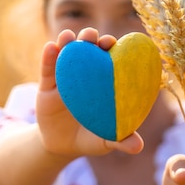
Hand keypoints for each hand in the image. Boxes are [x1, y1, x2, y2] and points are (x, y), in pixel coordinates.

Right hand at [36, 27, 143, 157]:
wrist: (61, 147)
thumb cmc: (90, 138)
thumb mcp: (106, 141)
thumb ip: (121, 140)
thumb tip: (138, 147)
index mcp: (103, 82)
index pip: (109, 58)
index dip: (112, 47)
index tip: (113, 43)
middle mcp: (85, 75)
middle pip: (88, 49)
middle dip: (90, 38)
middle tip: (92, 37)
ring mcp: (65, 78)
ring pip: (66, 54)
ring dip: (68, 41)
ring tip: (68, 37)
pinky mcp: (47, 85)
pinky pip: (48, 69)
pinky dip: (49, 57)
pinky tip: (51, 47)